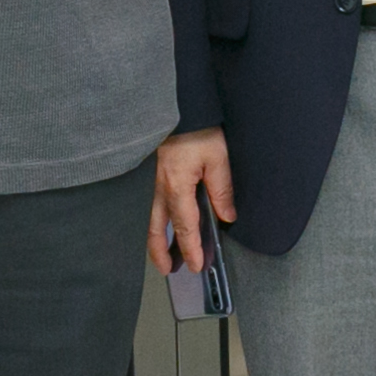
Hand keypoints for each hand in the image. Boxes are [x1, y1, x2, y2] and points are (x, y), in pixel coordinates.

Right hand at [150, 127, 235, 272]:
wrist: (176, 106)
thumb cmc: (195, 129)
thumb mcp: (217, 158)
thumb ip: (222, 190)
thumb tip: (227, 216)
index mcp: (177, 187)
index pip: (184, 227)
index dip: (190, 249)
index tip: (196, 265)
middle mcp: (159, 189)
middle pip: (156, 229)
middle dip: (161, 252)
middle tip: (169, 269)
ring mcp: (151, 182)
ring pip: (149, 219)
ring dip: (154, 239)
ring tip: (160, 255)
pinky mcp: (151, 175)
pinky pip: (148, 205)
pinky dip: (151, 221)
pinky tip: (157, 225)